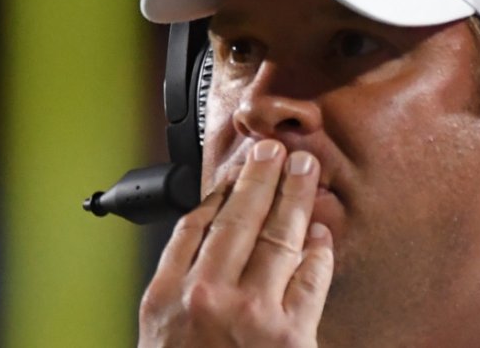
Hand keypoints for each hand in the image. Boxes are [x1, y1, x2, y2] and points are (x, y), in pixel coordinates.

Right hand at [138, 140, 333, 347]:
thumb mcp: (159, 331)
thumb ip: (177, 288)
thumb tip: (207, 241)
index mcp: (166, 295)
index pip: (194, 226)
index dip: (220, 190)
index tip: (236, 171)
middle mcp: (206, 297)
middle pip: (238, 219)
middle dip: (260, 176)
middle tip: (274, 150)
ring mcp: (250, 313)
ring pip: (277, 238)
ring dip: (294, 196)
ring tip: (304, 170)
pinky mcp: (289, 335)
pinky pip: (310, 278)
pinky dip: (318, 250)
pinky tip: (320, 232)